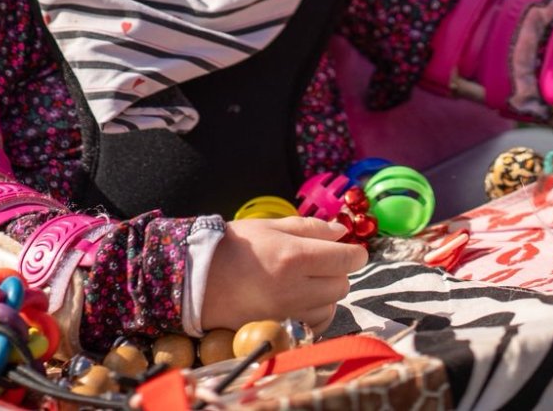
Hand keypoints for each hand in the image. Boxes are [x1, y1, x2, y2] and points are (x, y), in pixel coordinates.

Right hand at [201, 217, 367, 331]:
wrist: (197, 277)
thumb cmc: (235, 245)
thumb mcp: (272, 225)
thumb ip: (312, 228)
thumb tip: (342, 233)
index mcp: (295, 256)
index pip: (347, 259)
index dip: (355, 253)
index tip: (349, 250)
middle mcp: (295, 288)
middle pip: (342, 284)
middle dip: (339, 271)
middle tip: (322, 261)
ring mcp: (287, 312)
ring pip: (331, 306)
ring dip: (328, 293)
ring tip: (309, 281)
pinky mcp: (279, 327)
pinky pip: (314, 325)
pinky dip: (317, 313)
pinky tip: (305, 301)